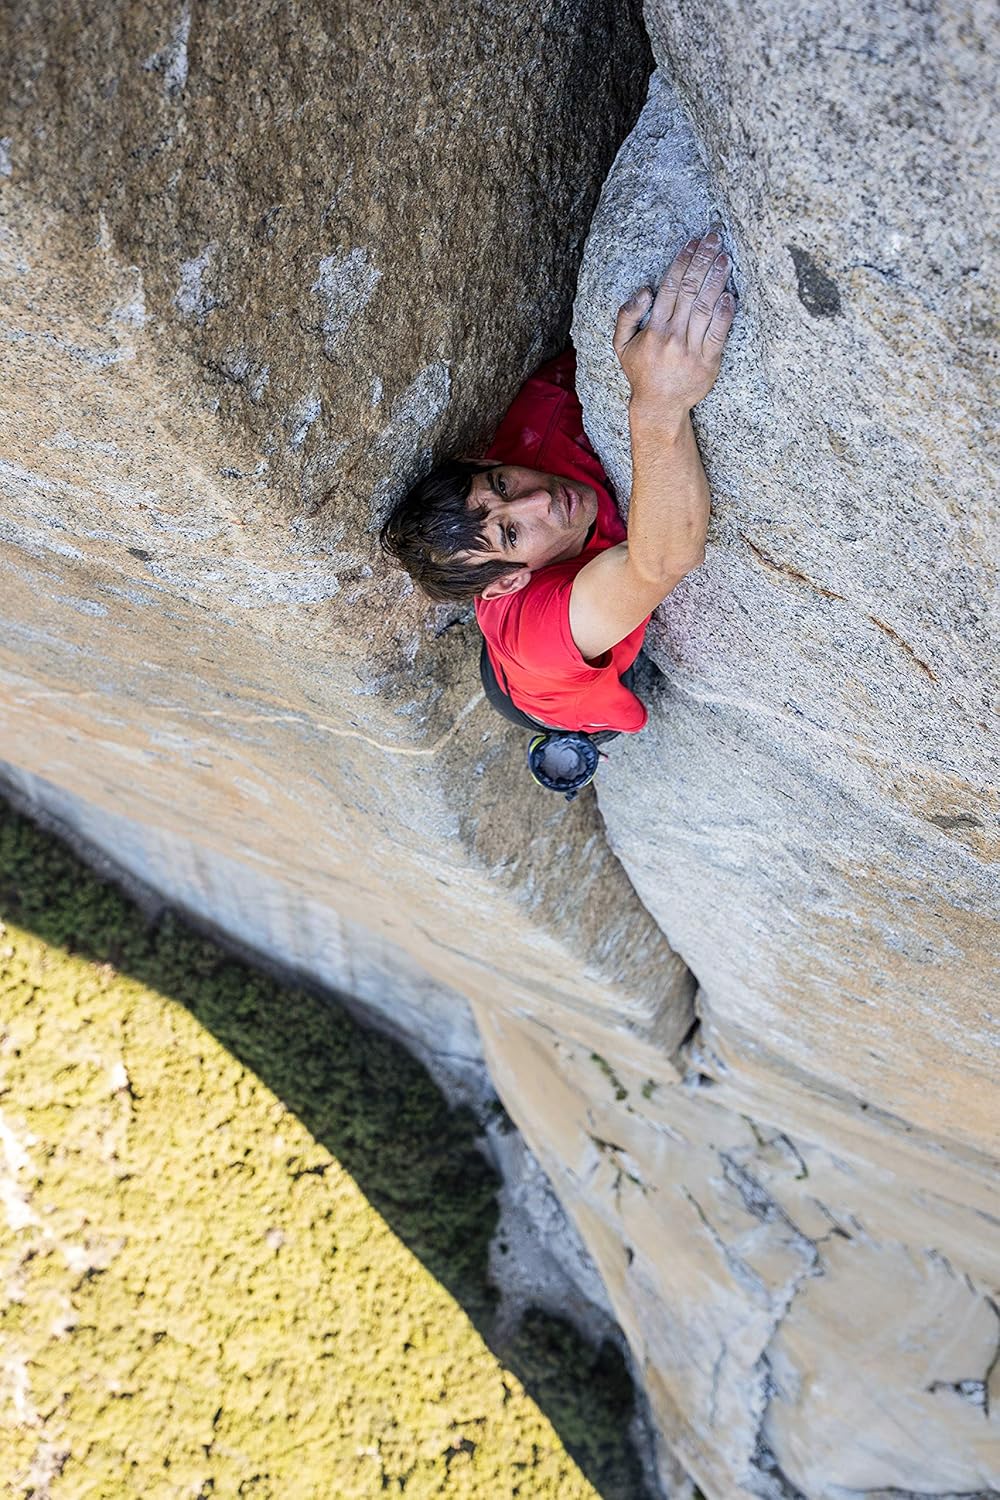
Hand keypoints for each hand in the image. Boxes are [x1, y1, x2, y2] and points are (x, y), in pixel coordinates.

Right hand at [613, 229, 734, 422]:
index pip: (670, 287)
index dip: (683, 261)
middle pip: (690, 290)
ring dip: (716, 279)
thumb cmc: (641, 372)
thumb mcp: (621, 345)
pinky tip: (730, 294)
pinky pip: (718, 333)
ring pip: (705, 307)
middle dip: (703, 261)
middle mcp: (673, 337)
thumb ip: (626, 315)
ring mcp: (692, 350)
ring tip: (725, 258)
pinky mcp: (709, 362)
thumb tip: (645, 291)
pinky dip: (724, 313)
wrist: (659, 406)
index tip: (693, 242)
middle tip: (714, 239)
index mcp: (654, 330)